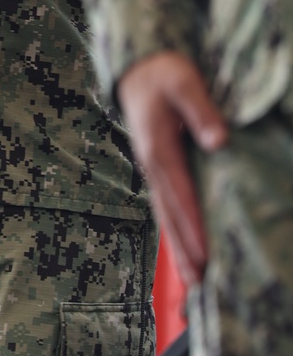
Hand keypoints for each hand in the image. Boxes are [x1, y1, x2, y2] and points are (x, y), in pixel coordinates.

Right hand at [117, 51, 228, 286]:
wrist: (137, 68)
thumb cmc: (164, 73)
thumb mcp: (184, 82)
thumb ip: (202, 111)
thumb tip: (219, 142)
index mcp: (160, 150)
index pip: (182, 197)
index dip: (194, 229)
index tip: (206, 258)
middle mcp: (153, 167)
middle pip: (171, 217)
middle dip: (185, 252)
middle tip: (200, 287)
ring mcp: (152, 170)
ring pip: (166, 217)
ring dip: (179, 249)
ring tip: (192, 282)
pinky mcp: (157, 169)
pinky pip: (166, 206)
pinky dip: (174, 231)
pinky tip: (183, 247)